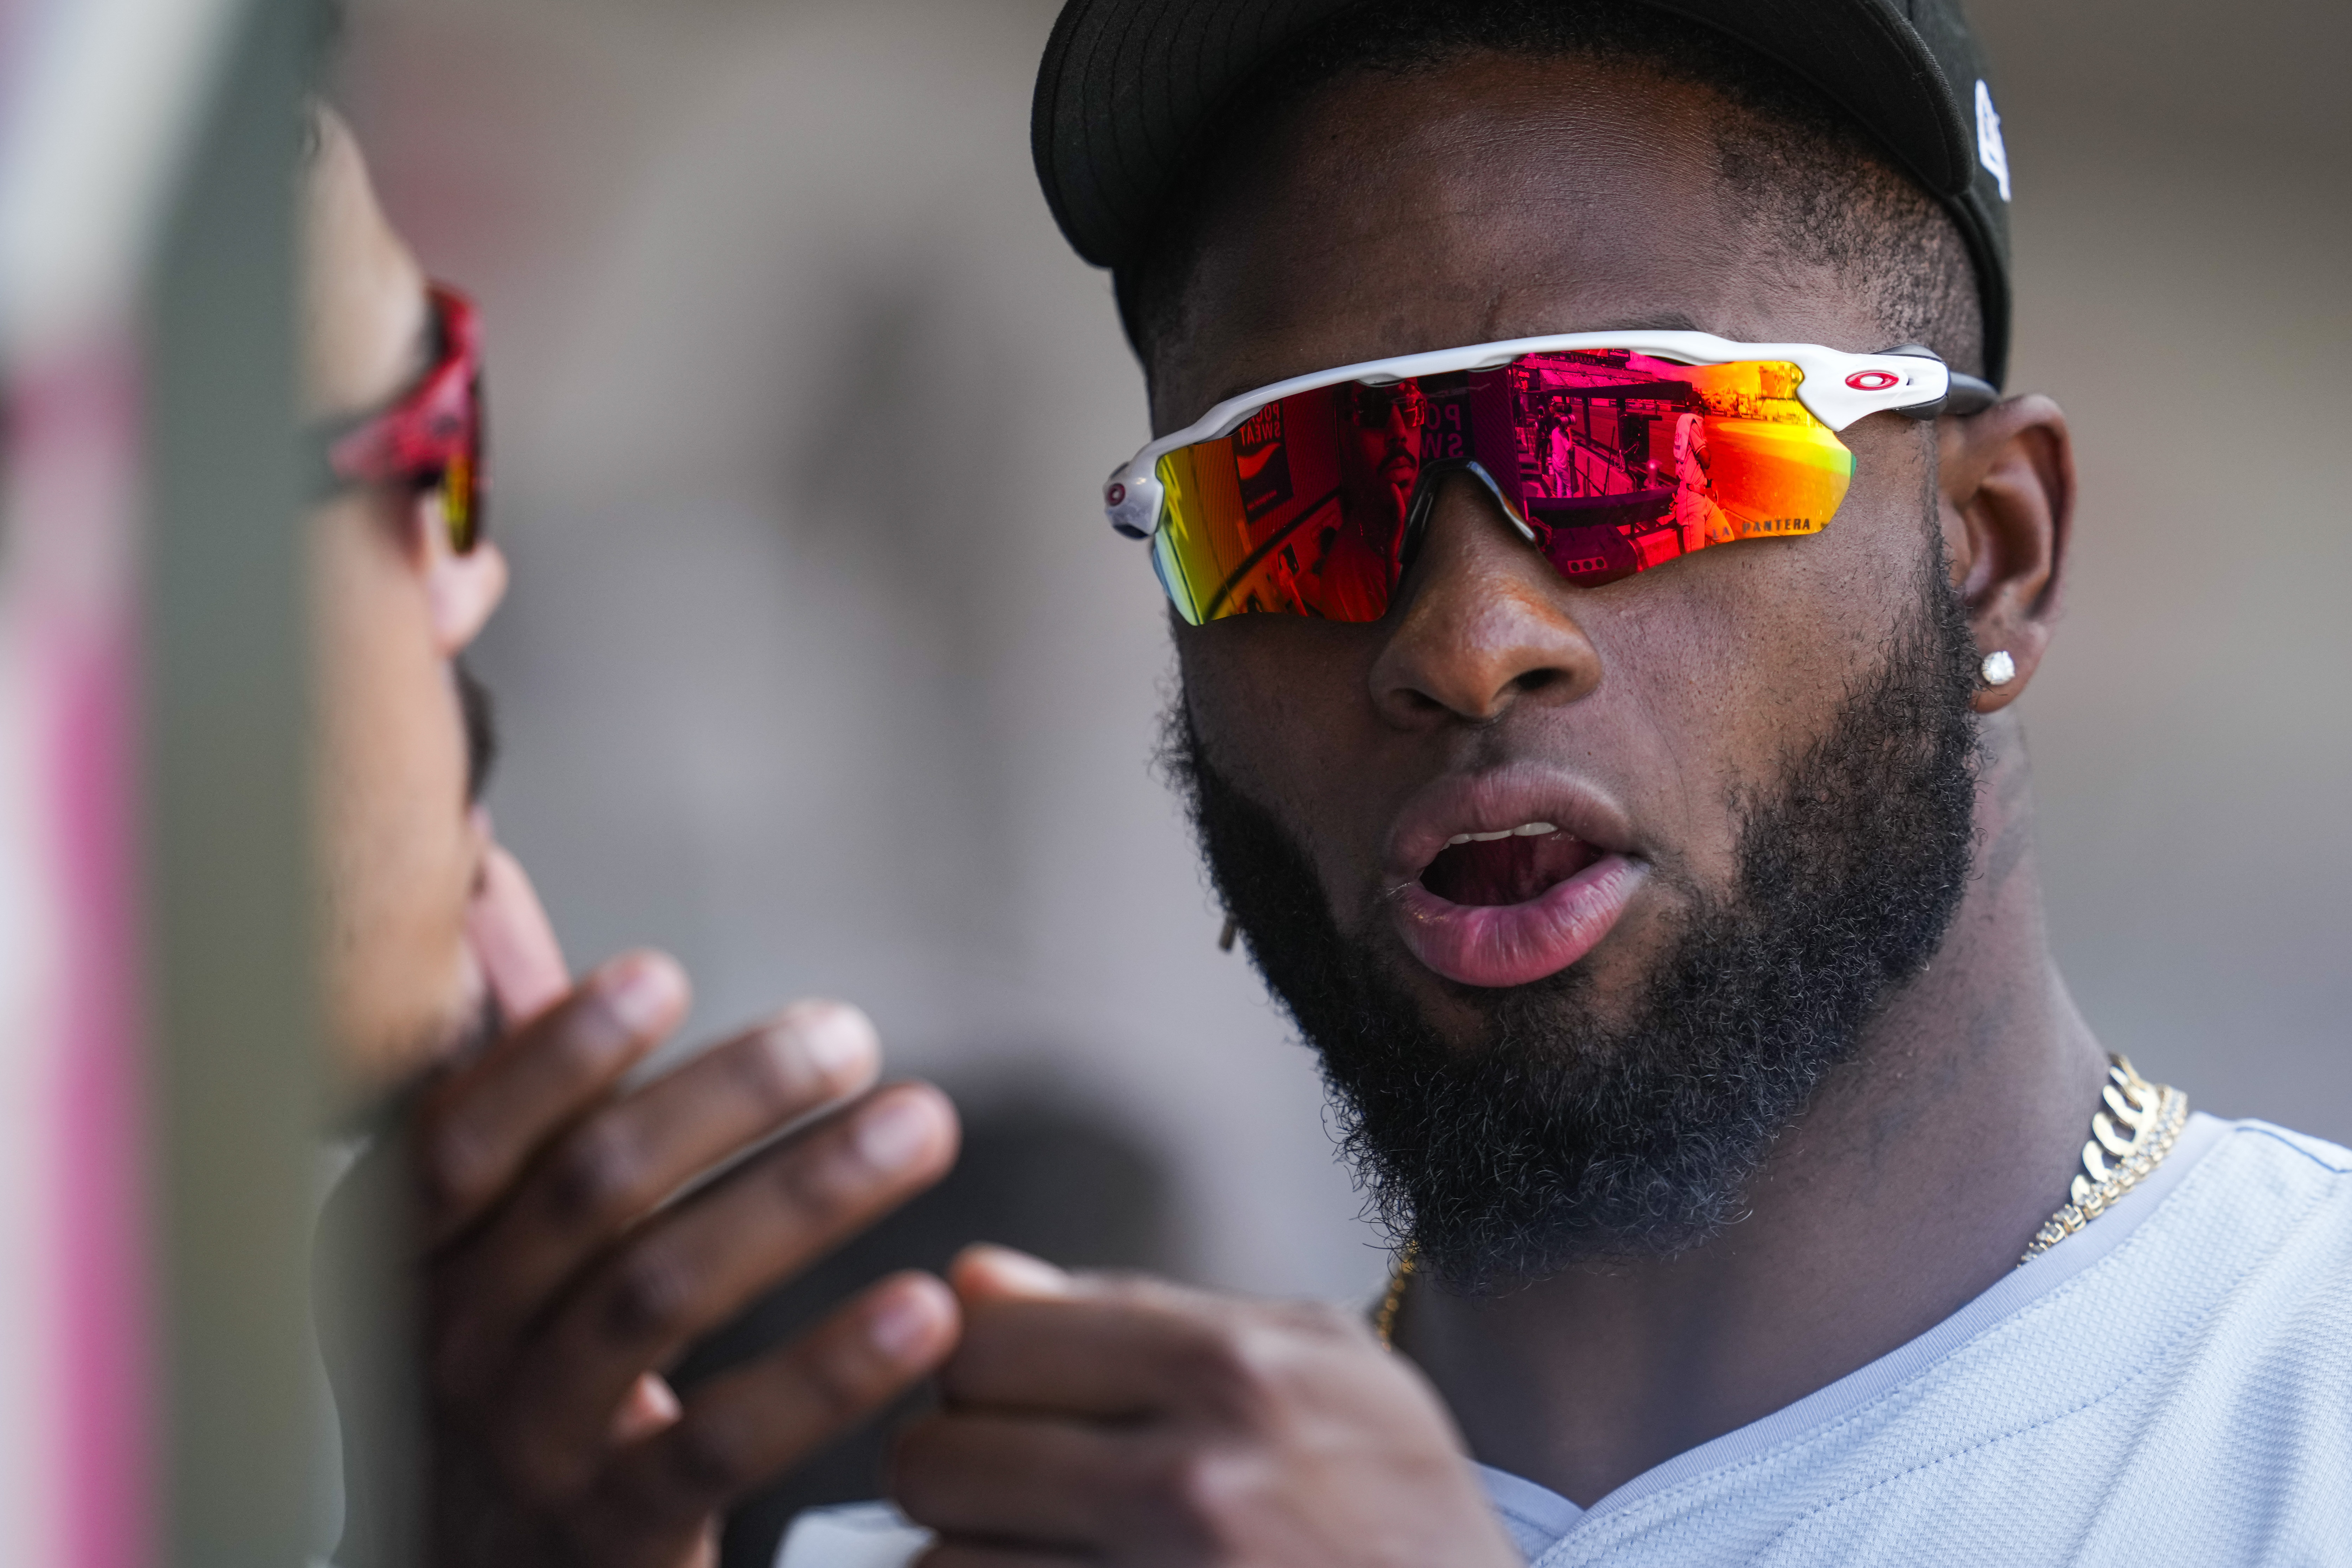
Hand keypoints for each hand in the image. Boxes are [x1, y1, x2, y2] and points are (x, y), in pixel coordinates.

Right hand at [414, 848, 962, 1566]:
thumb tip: (524, 912)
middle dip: (731, 1096)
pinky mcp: (611, 1534)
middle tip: (852, 1036)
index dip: (557, 1052)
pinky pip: (721, 1437)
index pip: (464, 1138)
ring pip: (661, 1294)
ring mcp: (525, 1445)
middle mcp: (448, 1347)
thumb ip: (527, 1108)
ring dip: (805, 1194)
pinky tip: (926, 1309)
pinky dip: (829, 1366)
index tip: (662, 974)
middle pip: (590, 1193)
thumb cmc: (529, 1369)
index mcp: (411, 1263)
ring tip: (925, 1122)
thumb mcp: (498, 1249)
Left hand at [889, 1247, 1519, 1567]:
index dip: (978, 1372)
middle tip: (1012, 1496)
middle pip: (937, 1455)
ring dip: (970, 1559)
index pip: (986, 1340)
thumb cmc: (1396, 1514)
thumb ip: (1137, 1313)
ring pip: (939, 1563)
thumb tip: (970, 1277)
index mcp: (1236, 1371)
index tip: (1014, 1405)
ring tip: (1046, 1556)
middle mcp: (1195, 1483)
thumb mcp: (1314, 1372)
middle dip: (953, 1475)